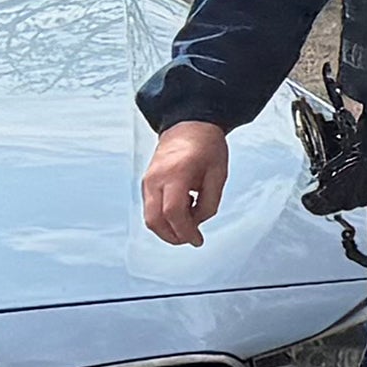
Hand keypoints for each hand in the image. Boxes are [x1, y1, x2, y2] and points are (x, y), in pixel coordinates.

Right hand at [142, 120, 229, 247]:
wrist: (189, 126)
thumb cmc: (206, 146)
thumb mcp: (219, 174)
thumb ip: (209, 203)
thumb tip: (197, 224)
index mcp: (176, 173)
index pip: (173, 212)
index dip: (185, 231)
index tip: (198, 240)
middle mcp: (156, 178)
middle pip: (154, 220)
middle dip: (173, 236)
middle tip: (192, 238)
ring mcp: (148, 181)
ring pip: (149, 217)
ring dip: (168, 229)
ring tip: (190, 220)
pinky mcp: (146, 183)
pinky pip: (151, 208)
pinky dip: (164, 218)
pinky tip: (182, 209)